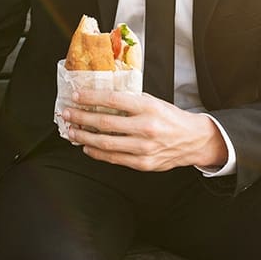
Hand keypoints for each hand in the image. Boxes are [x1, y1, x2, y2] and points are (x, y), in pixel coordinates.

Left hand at [61, 88, 226, 170]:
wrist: (193, 140)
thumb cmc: (171, 118)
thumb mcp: (153, 102)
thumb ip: (130, 101)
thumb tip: (101, 97)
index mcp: (148, 108)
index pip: (112, 100)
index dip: (91, 98)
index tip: (76, 96)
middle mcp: (146, 128)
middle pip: (104, 123)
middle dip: (81, 118)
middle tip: (67, 114)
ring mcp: (144, 148)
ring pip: (106, 143)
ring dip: (84, 137)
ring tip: (72, 131)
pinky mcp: (143, 163)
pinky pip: (114, 158)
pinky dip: (97, 153)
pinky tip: (87, 147)